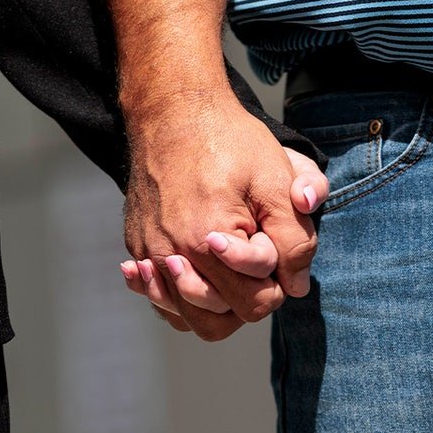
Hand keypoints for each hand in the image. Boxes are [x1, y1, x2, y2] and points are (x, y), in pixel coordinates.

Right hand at [124, 96, 326, 339]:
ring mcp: (149, 253)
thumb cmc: (228, 141)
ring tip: (227, 273)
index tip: (271, 241)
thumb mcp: (276, 181)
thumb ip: (294, 239)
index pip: (256, 302)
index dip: (276, 277)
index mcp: (209, 241)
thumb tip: (295, 287)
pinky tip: (190, 276)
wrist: (172, 112)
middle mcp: (172, 254)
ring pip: (186, 318)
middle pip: (220, 319)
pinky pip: (159, 297)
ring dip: (213, 305)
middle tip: (254, 257)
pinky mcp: (137, 246)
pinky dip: (177, 298)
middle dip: (246, 295)